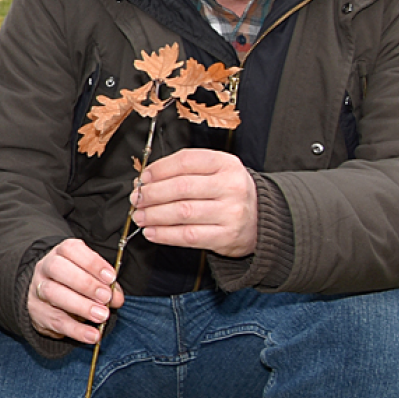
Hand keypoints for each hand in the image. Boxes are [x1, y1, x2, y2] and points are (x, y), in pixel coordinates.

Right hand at [27, 238, 124, 344]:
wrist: (48, 300)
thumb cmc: (75, 284)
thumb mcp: (93, 278)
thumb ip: (107, 285)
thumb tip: (116, 298)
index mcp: (61, 253)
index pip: (71, 249)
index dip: (92, 262)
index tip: (110, 277)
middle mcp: (45, 267)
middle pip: (57, 268)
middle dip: (85, 283)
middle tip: (105, 297)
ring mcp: (37, 289)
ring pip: (53, 293)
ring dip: (81, 306)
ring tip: (102, 316)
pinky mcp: (38, 312)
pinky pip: (56, 321)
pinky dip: (77, 330)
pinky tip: (93, 335)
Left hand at [131, 148, 257, 257]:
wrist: (261, 220)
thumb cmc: (228, 193)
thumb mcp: (215, 172)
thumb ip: (185, 171)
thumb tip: (146, 180)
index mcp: (226, 164)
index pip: (186, 161)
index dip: (158, 169)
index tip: (143, 178)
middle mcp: (231, 186)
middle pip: (181, 187)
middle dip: (152, 194)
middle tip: (136, 199)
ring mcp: (231, 212)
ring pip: (182, 212)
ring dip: (154, 215)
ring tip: (140, 216)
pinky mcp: (226, 236)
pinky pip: (188, 235)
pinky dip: (165, 234)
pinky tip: (151, 232)